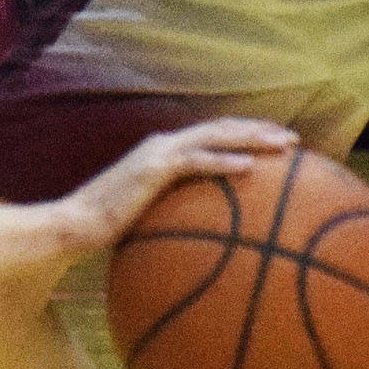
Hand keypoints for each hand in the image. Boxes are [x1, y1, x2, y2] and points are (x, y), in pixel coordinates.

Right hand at [63, 119, 298, 251]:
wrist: (75, 225)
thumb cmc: (109, 231)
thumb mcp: (151, 219)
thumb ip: (177, 216)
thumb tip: (209, 240)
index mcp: (164, 153)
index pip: (212, 135)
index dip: (246, 133)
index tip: (277, 143)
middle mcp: (163, 145)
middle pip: (221, 127)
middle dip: (259, 129)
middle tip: (293, 139)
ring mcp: (158, 153)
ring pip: (214, 135)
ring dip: (251, 137)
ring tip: (283, 146)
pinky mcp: (152, 168)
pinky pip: (195, 162)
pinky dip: (223, 161)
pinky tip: (248, 168)